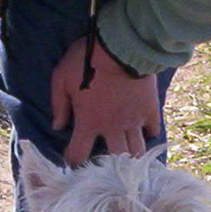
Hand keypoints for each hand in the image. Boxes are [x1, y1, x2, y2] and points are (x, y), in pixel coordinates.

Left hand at [50, 37, 160, 165]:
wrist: (122, 45)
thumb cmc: (86, 60)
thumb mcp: (61, 78)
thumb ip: (59, 105)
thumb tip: (57, 127)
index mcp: (89, 122)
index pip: (78, 154)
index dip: (72, 159)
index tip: (72, 157)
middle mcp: (113, 128)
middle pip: (114, 160)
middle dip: (109, 165)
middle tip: (105, 162)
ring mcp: (134, 120)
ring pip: (136, 150)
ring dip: (131, 155)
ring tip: (127, 155)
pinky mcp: (150, 109)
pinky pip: (153, 130)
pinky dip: (148, 133)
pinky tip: (143, 130)